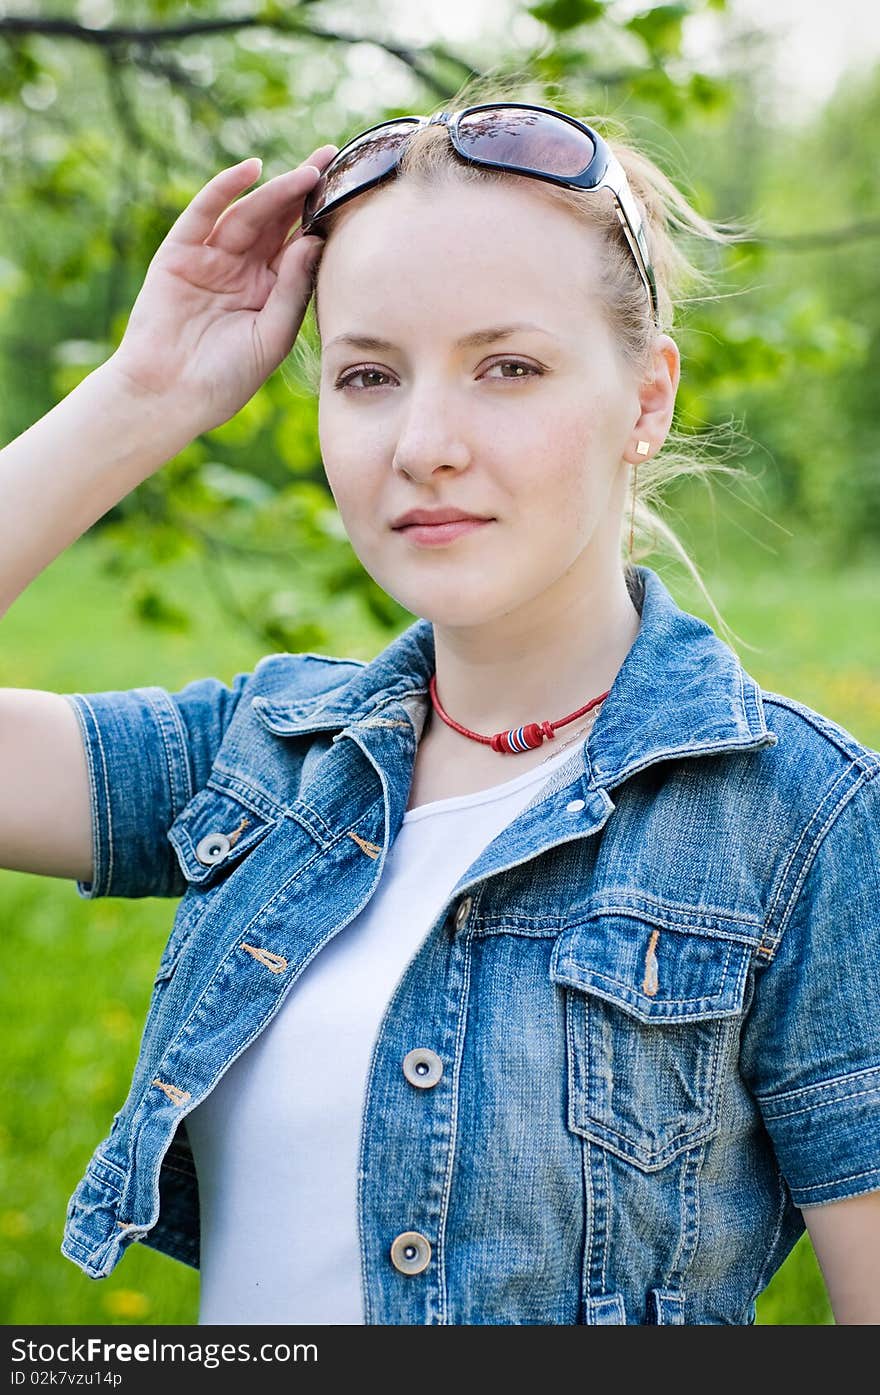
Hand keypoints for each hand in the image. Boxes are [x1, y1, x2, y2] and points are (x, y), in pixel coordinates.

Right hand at [107, 146, 336, 434]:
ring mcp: (210, 259)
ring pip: (248, 214)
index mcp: (267, 292)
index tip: (349, 192)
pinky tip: (252, 170)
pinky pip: (204, 214)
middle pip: (276, 222)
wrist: (170, 397)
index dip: (320, 219)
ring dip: (276, 191)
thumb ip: (293, 288)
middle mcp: (241, 270)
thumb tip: (313, 241)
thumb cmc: (224, 378)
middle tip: (332, 160)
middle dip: (302, 191)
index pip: (297, 246)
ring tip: (307, 173)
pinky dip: (225, 189)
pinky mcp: (180, 254)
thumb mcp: (272, 335)